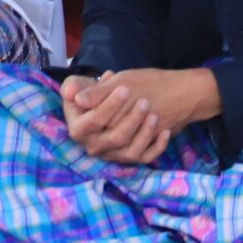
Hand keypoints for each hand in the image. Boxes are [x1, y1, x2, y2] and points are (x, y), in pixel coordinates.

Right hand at [61, 70, 181, 164]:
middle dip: (131, 120)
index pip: (95, 121)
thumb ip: (81, 88)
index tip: (125, 89)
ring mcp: (111, 154)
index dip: (109, 105)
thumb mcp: (87, 85)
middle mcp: (93, 146)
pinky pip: (145, 158)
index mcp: (78, 129)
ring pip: (131, 151)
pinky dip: (157, 147)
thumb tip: (76, 96)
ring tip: (154, 115)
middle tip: (144, 101)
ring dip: (145, 133)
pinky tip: (165, 132)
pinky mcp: (128, 158)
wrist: (111, 101)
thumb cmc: (97, 91)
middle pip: (115, 138)